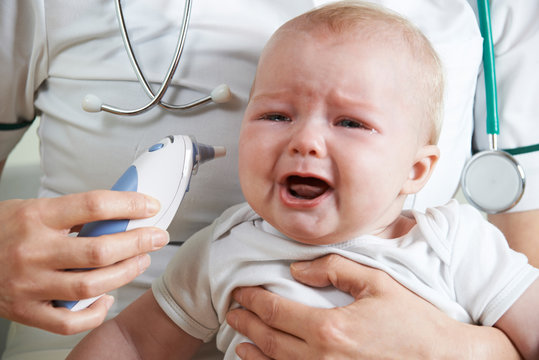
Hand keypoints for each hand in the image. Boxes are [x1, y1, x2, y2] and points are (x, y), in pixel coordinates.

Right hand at [0, 190, 168, 334]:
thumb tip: (120, 213)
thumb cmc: (1, 230)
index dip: (129, 204)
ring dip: (126, 273)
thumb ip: (72, 213)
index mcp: (36, 217)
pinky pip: (68, 321)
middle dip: (138, 242)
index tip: (150, 206)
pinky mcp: (26, 310)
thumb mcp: (33, 209)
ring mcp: (29, 284)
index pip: (93, 205)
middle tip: (157, 237)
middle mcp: (33, 251)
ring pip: (91, 285)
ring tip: (141, 261)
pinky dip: (95, 312)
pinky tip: (106, 299)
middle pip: (99, 250)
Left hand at [227, 254, 518, 359]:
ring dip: (254, 352)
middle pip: (270, 339)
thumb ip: (334, 269)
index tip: (241, 292)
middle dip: (246, 324)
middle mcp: (323, 357)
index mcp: (330, 327)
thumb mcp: (376, 283)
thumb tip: (297, 268)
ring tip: (240, 342)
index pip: (276, 311)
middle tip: (233, 312)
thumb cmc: (414, 321)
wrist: (444, 359)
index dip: (253, 301)